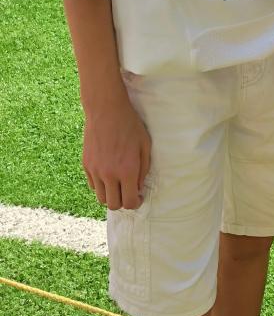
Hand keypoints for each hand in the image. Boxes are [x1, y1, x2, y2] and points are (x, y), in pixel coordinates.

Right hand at [82, 96, 151, 210]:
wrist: (106, 110)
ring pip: (101, 198)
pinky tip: (108, 175)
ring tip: (118, 185)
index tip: (138, 197)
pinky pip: (93, 185)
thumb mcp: (145, 144)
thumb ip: (144, 169)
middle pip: (113, 205)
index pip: (129, 202)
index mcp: (127, 170)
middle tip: (128, 192)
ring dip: (110, 196)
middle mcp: (109, 174)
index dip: (135, 203)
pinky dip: (101, 185)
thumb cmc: (130, 125)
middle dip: (122, 202)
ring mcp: (95, 171)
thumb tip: (138, 187)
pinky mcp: (86, 165)